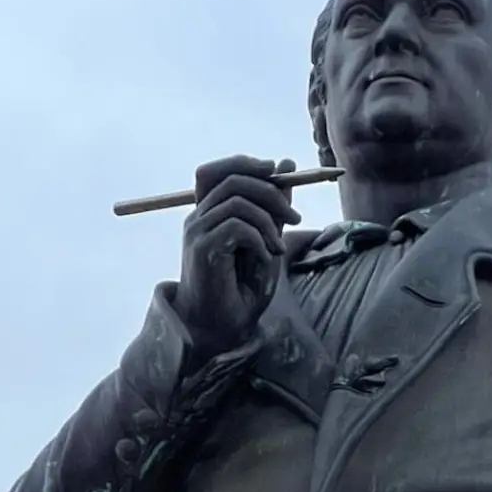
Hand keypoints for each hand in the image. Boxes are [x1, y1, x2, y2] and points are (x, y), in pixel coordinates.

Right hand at [175, 155, 302, 353]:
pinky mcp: (202, 249)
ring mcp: (197, 232)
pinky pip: (237, 225)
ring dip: (269, 222)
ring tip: (279, 248)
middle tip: (295, 217)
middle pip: (231, 179)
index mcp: (208, 213)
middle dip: (271, 192)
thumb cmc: (240, 289)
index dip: (246, 163)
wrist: (221, 329)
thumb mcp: (267, 239)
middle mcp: (197, 218)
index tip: (279, 172)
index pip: (216, 170)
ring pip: (237, 200)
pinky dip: (260, 239)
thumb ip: (273, 205)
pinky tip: (265, 259)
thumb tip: (285, 164)